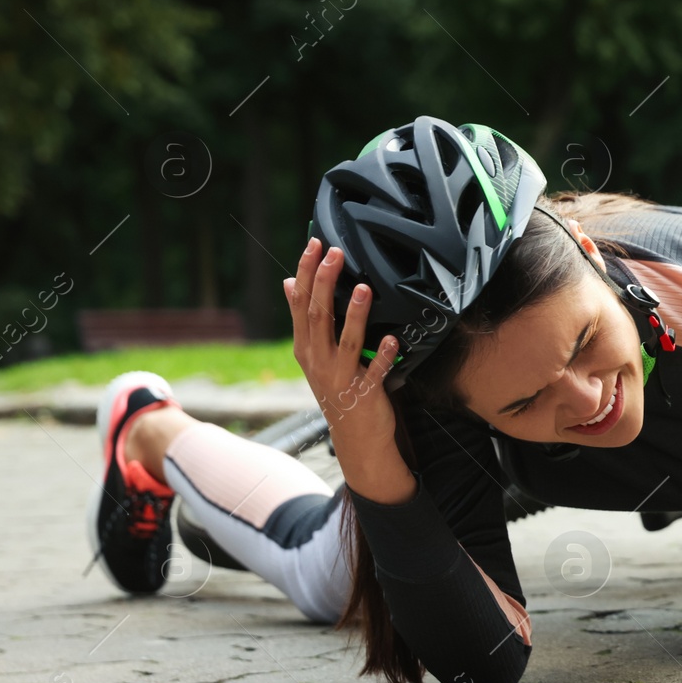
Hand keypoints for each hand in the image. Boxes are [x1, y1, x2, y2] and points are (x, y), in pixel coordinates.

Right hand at [285, 238, 410, 500]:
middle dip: (325, 282)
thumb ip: (304, 319)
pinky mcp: (364, 394)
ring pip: (345, 341)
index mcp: (306, 347)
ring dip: (354, 315)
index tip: (314, 244)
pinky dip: (382, 356)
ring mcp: (340, 377)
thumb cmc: (338, 387)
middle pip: (318, 316)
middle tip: (336, 252)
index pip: (300, 303)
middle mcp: (318, 361)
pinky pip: (374, 372)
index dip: (306, 272)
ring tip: (363, 288)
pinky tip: (392, 339)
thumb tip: (289, 283)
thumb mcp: (314, 353)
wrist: (356, 438)